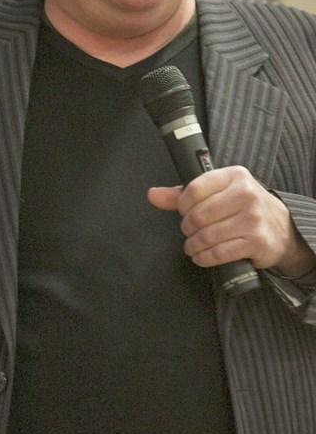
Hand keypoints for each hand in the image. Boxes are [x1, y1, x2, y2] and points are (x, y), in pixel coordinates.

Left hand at [147, 165, 315, 275]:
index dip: (182, 205)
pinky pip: (220, 253)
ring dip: (193, 245)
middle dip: (187, 228)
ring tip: (192, 246)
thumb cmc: (243, 206)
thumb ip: (183, 193)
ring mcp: (253, 219)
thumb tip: (153, 195)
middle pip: (199, 215)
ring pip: (207, 235)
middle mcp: (246, 194)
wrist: (281, 227)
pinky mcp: (257, 242)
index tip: (183, 212)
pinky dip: (204, 258)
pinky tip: (201, 256)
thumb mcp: (218, 192)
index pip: (195, 189)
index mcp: (234, 176)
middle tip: (189, 232)